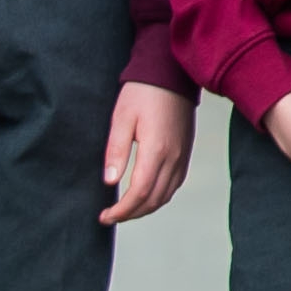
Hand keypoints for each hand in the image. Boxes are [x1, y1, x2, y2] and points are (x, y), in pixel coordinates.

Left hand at [99, 81, 194, 224]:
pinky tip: (146, 195)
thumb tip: (109, 182)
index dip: (121, 210)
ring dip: (146, 208)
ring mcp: (182, 156)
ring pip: (166, 195)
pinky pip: (175, 184)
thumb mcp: (121, 118)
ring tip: (125, 210)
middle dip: (131, 214)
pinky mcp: (185, 152)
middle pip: (154, 200)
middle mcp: (173, 157)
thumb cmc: (143, 92)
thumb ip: (116, 152)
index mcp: (156, 150)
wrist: (170, 74)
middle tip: (110, 217)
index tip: (105, 216)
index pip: (139, 193)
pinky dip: (160, 197)